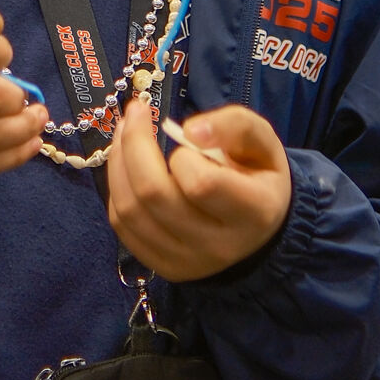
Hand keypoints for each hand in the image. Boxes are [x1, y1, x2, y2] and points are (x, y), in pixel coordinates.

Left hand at [105, 99, 292, 280]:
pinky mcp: (164, 267)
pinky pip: (123, 226)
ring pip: (130, 211)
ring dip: (118, 162)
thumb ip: (234, 125)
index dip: (184, 154)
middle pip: (154, 195)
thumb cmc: (259, 177)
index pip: (201, 183)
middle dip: (134, 144)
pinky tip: (126, 166)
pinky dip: (117, 189)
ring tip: (125, 132)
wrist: (259, 230)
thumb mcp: (263, 141)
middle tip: (136, 111)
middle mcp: (218, 246)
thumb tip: (189, 131)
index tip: (185, 135)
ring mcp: (187, 262)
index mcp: (253, 213)